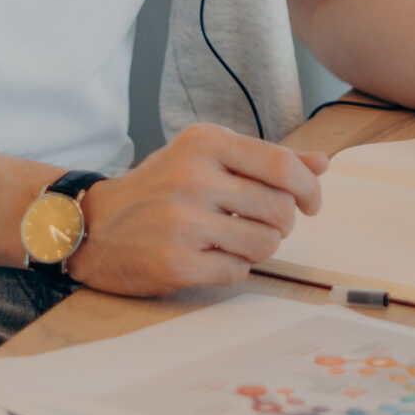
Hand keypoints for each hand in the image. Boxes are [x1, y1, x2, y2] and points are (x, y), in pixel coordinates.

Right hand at [62, 123, 328, 296]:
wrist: (91, 224)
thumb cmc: (157, 189)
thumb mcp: (204, 158)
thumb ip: (264, 160)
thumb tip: (322, 162)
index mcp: (205, 143)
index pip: (282, 165)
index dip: (309, 188)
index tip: (311, 202)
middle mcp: (194, 177)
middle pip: (280, 207)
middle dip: (281, 221)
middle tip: (260, 223)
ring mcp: (183, 222)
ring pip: (265, 242)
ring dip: (259, 247)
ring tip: (234, 239)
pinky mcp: (176, 262)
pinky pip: (238, 271)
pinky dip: (234, 267)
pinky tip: (211, 256)